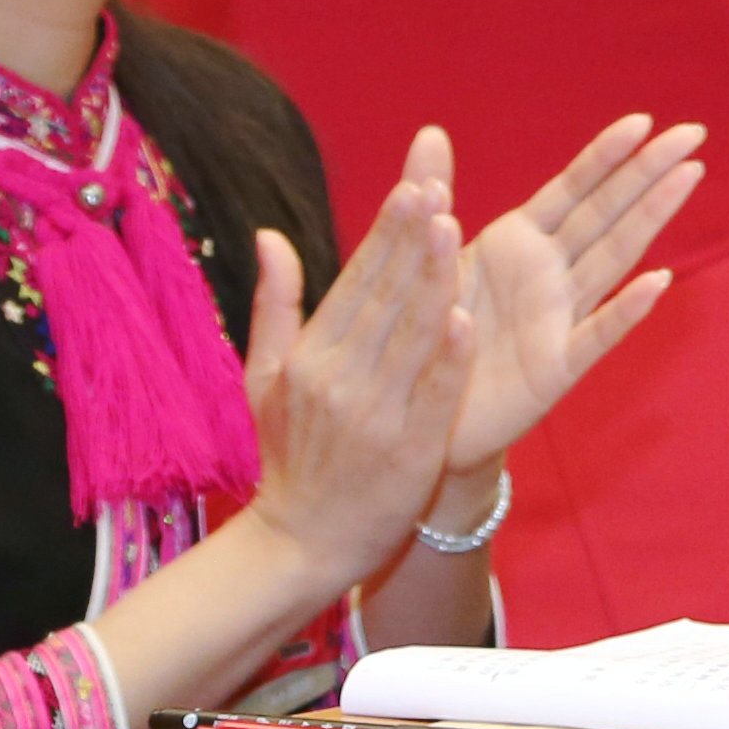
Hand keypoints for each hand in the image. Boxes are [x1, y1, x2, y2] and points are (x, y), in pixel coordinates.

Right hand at [234, 145, 480, 594]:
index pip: (356, 280)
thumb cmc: (290, 456)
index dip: (387, 231)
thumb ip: (276, 305)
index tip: (412, 183)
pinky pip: (432, 395)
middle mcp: (340, 378)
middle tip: (436, 183)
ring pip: (410, 336)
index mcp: (311, 356)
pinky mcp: (408, 450)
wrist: (301, 545)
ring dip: (431, 280)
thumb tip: (271, 235)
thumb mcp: (266, 379)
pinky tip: (462, 316)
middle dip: (412, 238)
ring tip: (451, 227)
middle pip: (385, 297)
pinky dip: (447, 356)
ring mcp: (375, 414)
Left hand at [434, 112, 705, 478]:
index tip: (643, 120)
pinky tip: (658, 281)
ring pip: (612, 259)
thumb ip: (434, 193)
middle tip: (695, 132)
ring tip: (688, 177)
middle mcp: (549, 275)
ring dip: (651, 217)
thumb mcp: (427, 257)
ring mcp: (557, 320)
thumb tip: (431, 129)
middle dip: (649, 171)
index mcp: (519, 243)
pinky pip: (595, 336)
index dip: (607, 155)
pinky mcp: (554, 369)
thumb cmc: (431, 332)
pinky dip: (626, 310)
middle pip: (606, 213)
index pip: (573, 188)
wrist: (424, 415)